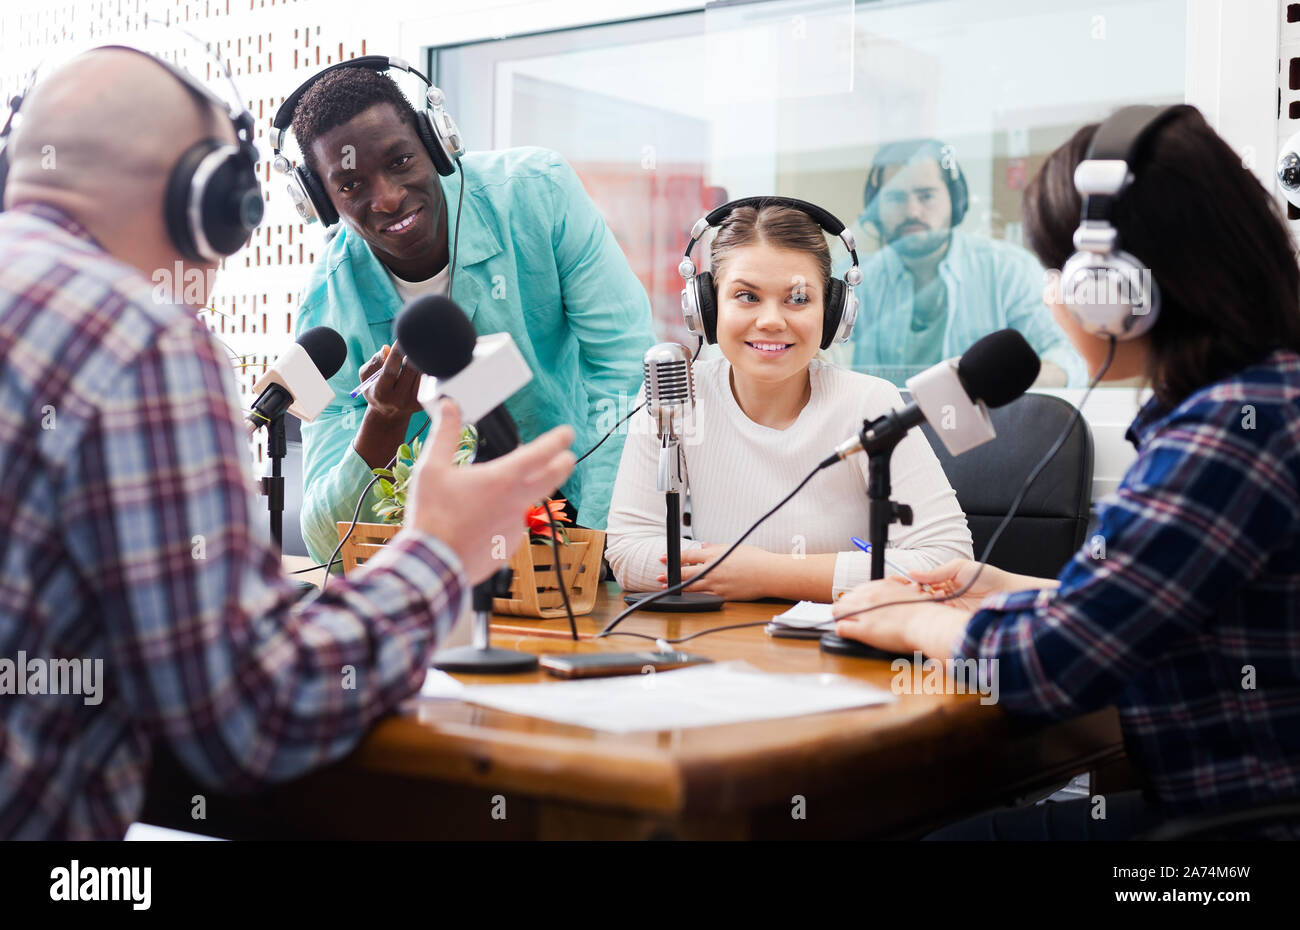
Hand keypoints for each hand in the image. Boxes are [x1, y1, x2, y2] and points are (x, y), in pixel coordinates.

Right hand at [359, 344, 421, 422]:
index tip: (401, 338)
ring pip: (421, 374)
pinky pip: (428, 380)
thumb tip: (386, 348)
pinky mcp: (424, 402)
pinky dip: (426, 368)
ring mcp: (413, 402)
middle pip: (410, 370)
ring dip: (420, 360)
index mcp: (381, 393)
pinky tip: (423, 363)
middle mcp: (398, 400)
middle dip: (411, 353)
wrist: (389, 412)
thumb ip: (374, 361)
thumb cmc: (376, 388)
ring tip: (415, 354)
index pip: (390, 370)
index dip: (396, 353)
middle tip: (413, 341)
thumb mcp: (367, 377)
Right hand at [405, 400, 575, 584]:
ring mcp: (516, 526)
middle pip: (553, 478)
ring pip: (529, 503)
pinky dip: (505, 518)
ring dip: (526, 492)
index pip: (541, 453)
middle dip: (563, 463)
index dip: (557, 440)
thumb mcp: (431, 469)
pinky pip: (513, 526)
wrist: (432, 565)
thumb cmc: (431, 517)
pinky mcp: (509, 545)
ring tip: (504, 489)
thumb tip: (449, 407)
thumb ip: (444, 434)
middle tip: (567, 456)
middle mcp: (516, 502)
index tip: (567, 433)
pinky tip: (483, 520)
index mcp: (501, 479)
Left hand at [660, 543, 774, 600]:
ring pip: (691, 586)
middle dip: (670, 574)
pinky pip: (704, 596)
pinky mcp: (723, 595)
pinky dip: (693, 595)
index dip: (674, 557)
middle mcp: (712, 570)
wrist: (769, 574)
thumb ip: (715, 548)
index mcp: (714, 556)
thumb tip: (703, 548)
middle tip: (659, 575)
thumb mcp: (733, 548)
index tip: (664, 558)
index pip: (688, 556)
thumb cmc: (755, 559)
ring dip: (678, 586)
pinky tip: (687, 596)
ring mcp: (716, 584)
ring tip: (666, 587)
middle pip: (685, 572)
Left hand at [831, 577, 971, 658]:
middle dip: (846, 608)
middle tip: (850, 618)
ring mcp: (865, 612)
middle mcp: (870, 596)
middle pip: (845, 598)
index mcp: (882, 586)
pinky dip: (843, 631)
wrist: (928, 623)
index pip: (858, 590)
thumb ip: (903, 591)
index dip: (857, 600)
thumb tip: (908, 590)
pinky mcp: (864, 629)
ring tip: (846, 624)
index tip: (859, 607)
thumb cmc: (926, 612)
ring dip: (840, 617)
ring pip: (837, 610)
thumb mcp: (912, 593)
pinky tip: (848, 633)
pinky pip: (841, 628)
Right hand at [907, 559, 1021, 611]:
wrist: (1007, 591)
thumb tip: (912, 573)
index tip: (917, 585)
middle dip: (923, 596)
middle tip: (930, 592)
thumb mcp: (959, 567)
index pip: (923, 585)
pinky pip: (943, 619)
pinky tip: (947, 607)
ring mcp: (951, 608)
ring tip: (941, 597)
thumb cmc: (987, 576)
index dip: (917, 586)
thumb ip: (936, 572)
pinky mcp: (956, 619)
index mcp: (944, 581)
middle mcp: (945, 595)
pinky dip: (941, 614)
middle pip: (925, 598)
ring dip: (933, 605)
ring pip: (932, 609)